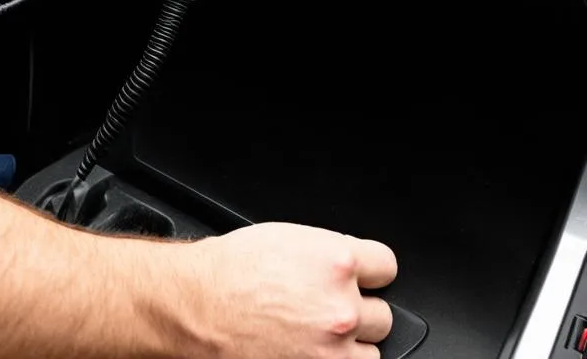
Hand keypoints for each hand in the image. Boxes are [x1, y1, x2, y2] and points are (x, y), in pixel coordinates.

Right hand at [179, 223, 396, 358]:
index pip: (386, 266)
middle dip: (356, 311)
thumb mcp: (285, 239)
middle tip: (324, 309)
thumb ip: (327, 253)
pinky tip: (308, 350)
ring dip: (349, 345)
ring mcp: (335, 348)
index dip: (370, 272)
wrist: (201, 307)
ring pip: (372, 351)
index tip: (363, 278)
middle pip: (381, 314)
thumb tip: (349, 265)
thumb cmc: (232, 271)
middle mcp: (342, 305)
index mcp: (336, 261)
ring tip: (314, 334)